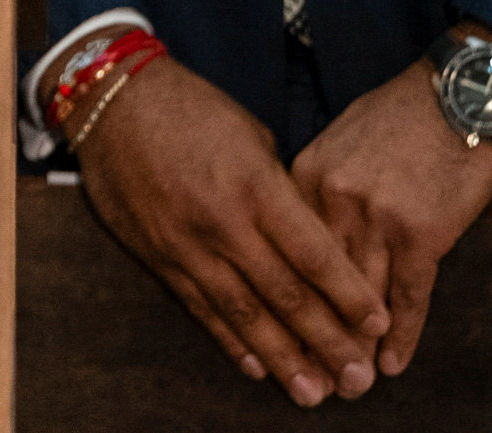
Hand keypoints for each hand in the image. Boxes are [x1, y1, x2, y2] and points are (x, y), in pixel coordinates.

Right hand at [74, 54, 391, 406]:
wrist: (113, 100)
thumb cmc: (193, 109)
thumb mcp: (252, 137)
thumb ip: (282, 193)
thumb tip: (310, 243)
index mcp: (256, 185)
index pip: (313, 255)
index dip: (349, 296)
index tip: (378, 327)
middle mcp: (222, 222)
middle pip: (284, 295)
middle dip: (325, 342)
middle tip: (356, 380)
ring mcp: (185, 244)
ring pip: (242, 313)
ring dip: (281, 358)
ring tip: (311, 391)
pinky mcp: (156, 255)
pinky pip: (199, 307)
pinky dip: (229, 340)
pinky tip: (255, 366)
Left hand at [289, 48, 491, 377]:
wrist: (460, 92)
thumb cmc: (403, 113)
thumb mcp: (341, 140)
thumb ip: (319, 186)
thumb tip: (304, 226)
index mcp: (305, 175)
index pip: (286, 250)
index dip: (283, 297)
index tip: (273, 333)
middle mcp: (334, 199)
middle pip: (315, 280)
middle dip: (312, 334)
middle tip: (308, 378)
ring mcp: (377, 218)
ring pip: (359, 296)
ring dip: (355, 345)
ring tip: (348, 384)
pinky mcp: (423, 233)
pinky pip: (409, 295)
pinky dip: (403, 334)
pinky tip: (394, 363)